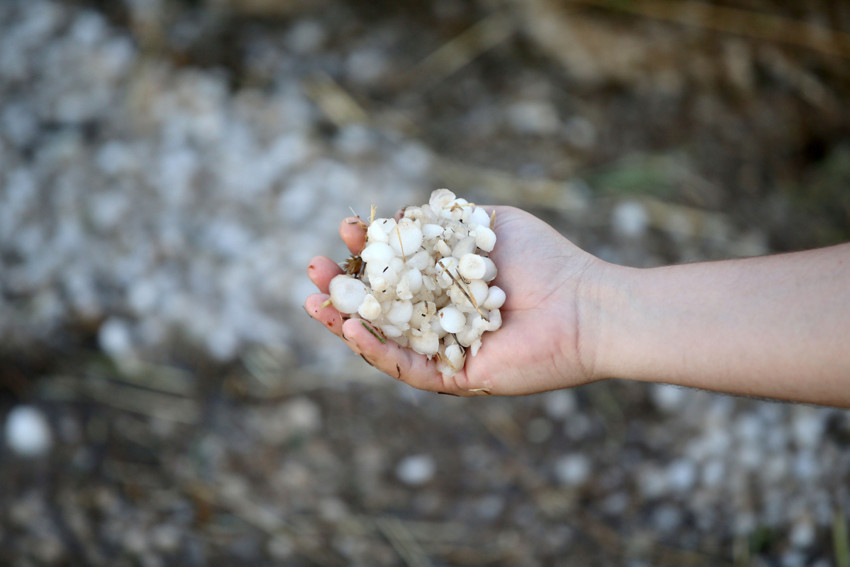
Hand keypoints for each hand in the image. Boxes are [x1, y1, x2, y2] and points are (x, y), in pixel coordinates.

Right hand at [305, 206, 602, 395]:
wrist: (583, 304)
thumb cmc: (544, 261)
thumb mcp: (490, 224)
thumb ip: (449, 220)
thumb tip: (406, 215)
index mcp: (446, 284)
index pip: (395, 270)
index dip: (367, 250)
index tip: (348, 228)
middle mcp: (441, 318)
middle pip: (379, 307)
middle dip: (342, 287)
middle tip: (313, 267)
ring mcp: (445, 349)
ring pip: (384, 340)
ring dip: (344, 322)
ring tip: (313, 300)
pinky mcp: (456, 377)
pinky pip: (407, 367)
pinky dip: (377, 350)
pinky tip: (352, 328)